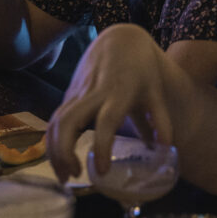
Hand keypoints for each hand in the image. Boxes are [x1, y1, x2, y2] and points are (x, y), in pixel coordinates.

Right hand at [46, 24, 172, 182]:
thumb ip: (161, 122)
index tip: (101, 171)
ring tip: (65, 176)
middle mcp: (93, 93)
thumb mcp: (156, 94)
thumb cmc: (141, 69)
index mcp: (118, 93)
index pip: (106, 122)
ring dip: (54, 150)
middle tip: (73, 177)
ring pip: (55, 121)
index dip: (102, 146)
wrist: (119, 40)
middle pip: (67, 122)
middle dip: (64, 152)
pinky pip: (55, 118)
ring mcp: (77, 92)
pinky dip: (52, 141)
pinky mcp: (69, 93)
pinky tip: (59, 160)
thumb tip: (164, 151)